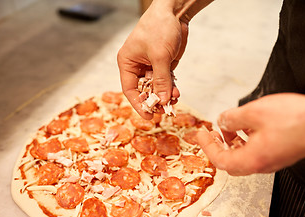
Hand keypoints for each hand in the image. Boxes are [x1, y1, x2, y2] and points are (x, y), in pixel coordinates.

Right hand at [117, 1, 187, 118]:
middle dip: (154, 101)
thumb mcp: (159, 56)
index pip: (130, 89)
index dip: (139, 104)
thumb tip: (163, 101)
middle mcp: (137, 66)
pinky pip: (166, 81)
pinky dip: (171, 88)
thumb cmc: (159, 28)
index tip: (148, 117)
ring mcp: (151, 66)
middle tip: (165, 110)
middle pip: (144, 91)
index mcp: (127, 63)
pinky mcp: (164, 65)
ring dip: (165, 95)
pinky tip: (177, 93)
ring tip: (175, 100)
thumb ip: (161, 80)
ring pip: (156, 88)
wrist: (174, 12)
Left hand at [197, 93, 304, 175]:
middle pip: (231, 162)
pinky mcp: (280, 154)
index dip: (206, 146)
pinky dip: (245, 141)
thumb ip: (232, 118)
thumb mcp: (254, 112)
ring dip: (232, 142)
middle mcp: (261, 164)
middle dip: (218, 147)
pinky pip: (256, 151)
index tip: (200, 134)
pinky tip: (248, 127)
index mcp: (252, 159)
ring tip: (228, 127)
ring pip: (243, 156)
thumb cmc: (296, 119)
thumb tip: (221, 121)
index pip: (220, 160)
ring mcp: (272, 161)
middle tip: (211, 133)